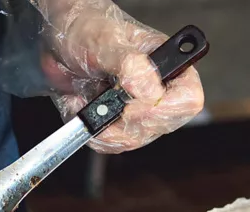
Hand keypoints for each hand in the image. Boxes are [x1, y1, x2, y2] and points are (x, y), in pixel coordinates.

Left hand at [35, 0, 203, 153]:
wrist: (60, 40)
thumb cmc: (86, 28)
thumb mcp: (106, 42)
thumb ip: (130, 65)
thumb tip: (151, 92)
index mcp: (166, 64)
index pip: (188, 99)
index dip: (162, 109)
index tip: (131, 106)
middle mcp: (157, 88)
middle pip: (163, 126)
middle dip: (128, 122)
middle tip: (103, 101)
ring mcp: (138, 108)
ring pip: (136, 139)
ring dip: (106, 128)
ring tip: (86, 102)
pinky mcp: (117, 122)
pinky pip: (113, 144)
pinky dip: (93, 132)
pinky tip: (81, 107)